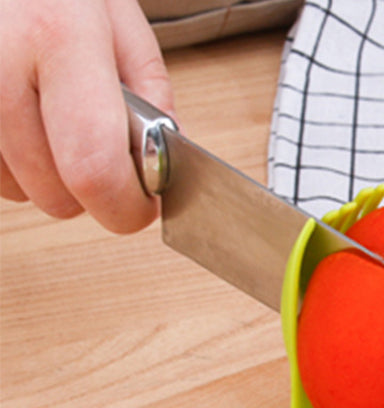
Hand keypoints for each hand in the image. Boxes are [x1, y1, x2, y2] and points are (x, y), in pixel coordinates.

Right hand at [0, 0, 175, 232]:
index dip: (125, 206)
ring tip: (52, 118)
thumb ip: (151, 91)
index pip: (95, 168)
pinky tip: (21, 119)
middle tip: (101, 152)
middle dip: (93, 193)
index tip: (141, 206)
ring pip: (19, 191)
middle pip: (56, 194)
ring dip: (47, 177)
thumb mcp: (115, 13)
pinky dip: (12, 163)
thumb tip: (162, 163)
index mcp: (59, 36)